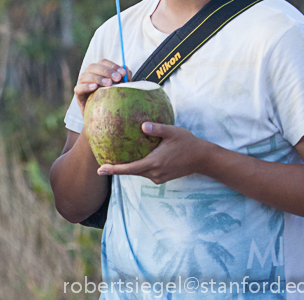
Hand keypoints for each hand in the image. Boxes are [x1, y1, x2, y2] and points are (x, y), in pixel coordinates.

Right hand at [73, 59, 129, 115]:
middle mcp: (89, 76)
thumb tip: (126, 67)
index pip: (103, 62)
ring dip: (97, 78)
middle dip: (106, 71)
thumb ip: (124, 79)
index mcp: (99, 71)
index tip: (122, 73)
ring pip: (84, 76)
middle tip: (117, 78)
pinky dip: (86, 86)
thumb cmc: (114, 100)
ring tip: (109, 84)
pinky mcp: (79, 95)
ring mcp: (82, 85)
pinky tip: (95, 88)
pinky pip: (78, 88)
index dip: (112, 65)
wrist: (105, 117)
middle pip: (92, 66)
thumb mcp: (122, 88)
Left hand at [96, 122, 210, 183]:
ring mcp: (159, 177)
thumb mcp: (172, 132)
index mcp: (155, 163)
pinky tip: (134, 160)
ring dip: (128, 168)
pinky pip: (146, 173)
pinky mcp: (162, 177)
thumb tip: (142, 125)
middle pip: (131, 172)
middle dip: (117, 170)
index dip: (114, 169)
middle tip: (101, 167)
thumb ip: (157, 129)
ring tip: (114, 162)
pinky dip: (138, 168)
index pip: (130, 168)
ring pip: (139, 173)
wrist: (202, 158)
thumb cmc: (187, 143)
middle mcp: (155, 173)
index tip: (101, 169)